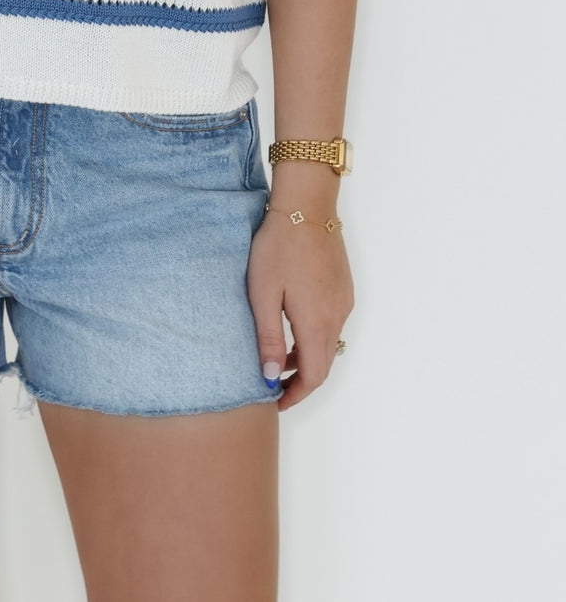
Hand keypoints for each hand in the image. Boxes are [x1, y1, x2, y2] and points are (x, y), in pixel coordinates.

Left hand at [247, 205, 353, 410]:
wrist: (306, 206)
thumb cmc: (278, 247)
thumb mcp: (263, 294)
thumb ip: (269, 338)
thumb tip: (271, 377)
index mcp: (316, 323)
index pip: (313, 376)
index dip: (296, 395)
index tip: (275, 402)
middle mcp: (337, 316)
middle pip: (324, 363)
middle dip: (301, 379)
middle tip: (274, 384)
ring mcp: (343, 301)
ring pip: (329, 342)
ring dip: (308, 356)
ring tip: (280, 356)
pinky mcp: (343, 286)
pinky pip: (332, 322)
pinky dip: (315, 335)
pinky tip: (294, 324)